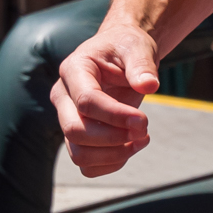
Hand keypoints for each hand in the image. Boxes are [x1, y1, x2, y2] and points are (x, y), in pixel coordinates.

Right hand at [51, 23, 161, 177]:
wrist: (121, 54)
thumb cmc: (126, 47)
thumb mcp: (138, 47)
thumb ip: (142, 65)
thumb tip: (149, 85)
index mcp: (74, 69)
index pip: (86, 101)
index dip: (116, 116)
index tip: (144, 121)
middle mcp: (64, 96)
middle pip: (75, 131)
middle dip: (113, 139)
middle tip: (144, 131)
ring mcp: (67, 117)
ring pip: (78, 153)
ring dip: (114, 155)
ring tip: (141, 139)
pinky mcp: (77, 136)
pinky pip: (86, 164)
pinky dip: (110, 164)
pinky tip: (130, 147)